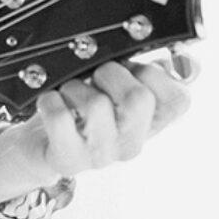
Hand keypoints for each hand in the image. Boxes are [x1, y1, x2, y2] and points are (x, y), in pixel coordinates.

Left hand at [19, 57, 193, 177]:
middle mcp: (131, 143)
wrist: (40, 147)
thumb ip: (142, 74)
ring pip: (96, 104)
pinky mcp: (68, 159)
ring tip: (68, 93)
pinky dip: (50, 100)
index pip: (178, 99)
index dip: (152, 73)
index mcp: (150, 124)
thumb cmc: (79, 111)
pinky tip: (51, 101)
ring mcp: (101, 155)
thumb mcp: (115, 91)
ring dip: (74, 86)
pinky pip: (60, 118)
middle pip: (138, 98)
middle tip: (92, 77)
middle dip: (109, 73)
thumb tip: (172, 60)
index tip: (127, 69)